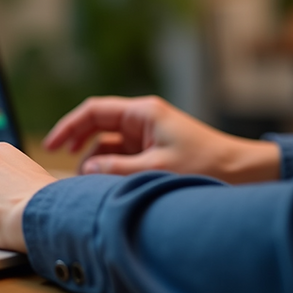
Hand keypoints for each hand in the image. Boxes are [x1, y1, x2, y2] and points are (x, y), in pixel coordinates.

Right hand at [43, 96, 281, 183]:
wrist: (241, 172)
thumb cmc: (205, 165)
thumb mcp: (157, 168)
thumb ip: (117, 168)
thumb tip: (86, 168)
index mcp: (144, 112)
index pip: (94, 111)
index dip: (69, 126)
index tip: (51, 145)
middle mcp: (143, 119)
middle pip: (97, 125)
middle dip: (77, 142)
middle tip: (59, 161)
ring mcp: (148, 135)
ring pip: (108, 143)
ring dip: (94, 158)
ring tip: (86, 180)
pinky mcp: (154, 150)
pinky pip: (122, 155)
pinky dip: (109, 166)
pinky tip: (103, 182)